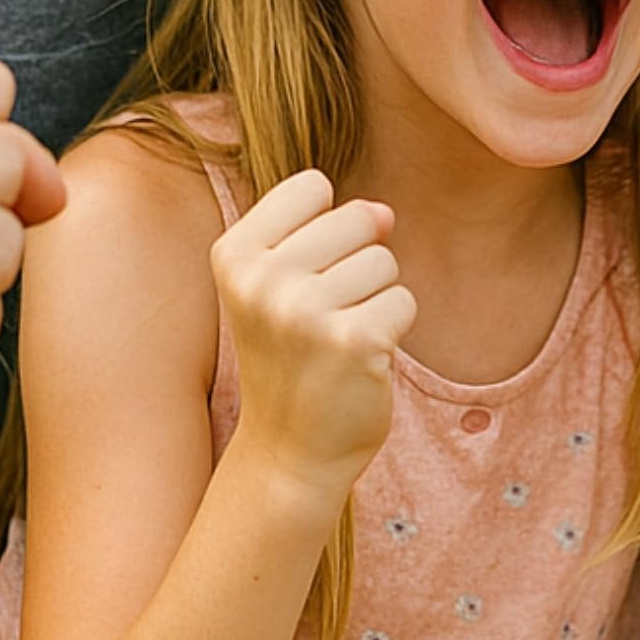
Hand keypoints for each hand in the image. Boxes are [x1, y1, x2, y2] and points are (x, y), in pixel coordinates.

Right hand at [212, 171, 416, 507]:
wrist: (288, 453)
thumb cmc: (291, 355)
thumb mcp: (283, 281)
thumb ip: (329, 228)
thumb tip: (386, 213)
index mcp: (234, 255)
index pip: (312, 186)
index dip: (324, 226)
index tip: (300, 276)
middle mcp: (261, 280)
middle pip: (357, 218)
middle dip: (357, 262)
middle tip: (323, 316)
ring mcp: (305, 311)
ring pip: (385, 260)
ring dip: (375, 298)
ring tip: (339, 339)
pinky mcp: (352, 341)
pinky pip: (404, 300)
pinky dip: (393, 328)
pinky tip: (360, 360)